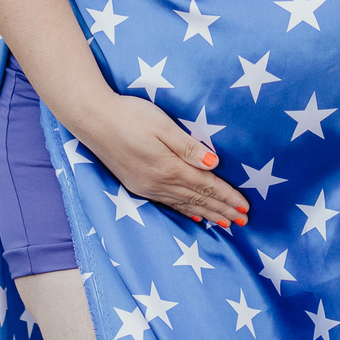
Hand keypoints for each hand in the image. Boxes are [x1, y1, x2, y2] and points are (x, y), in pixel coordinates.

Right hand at [71, 92, 250, 228]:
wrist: (93, 120)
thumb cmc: (130, 115)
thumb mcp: (163, 125)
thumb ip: (188, 147)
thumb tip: (214, 165)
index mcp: (170, 167)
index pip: (206, 185)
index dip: (227, 197)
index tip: (245, 207)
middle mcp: (160, 183)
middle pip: (198, 199)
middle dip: (222, 210)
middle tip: (243, 222)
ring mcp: (148, 187)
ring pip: (185, 205)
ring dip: (207, 214)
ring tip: (225, 224)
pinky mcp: (137, 185)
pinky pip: (168, 204)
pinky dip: (185, 212)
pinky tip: (193, 216)